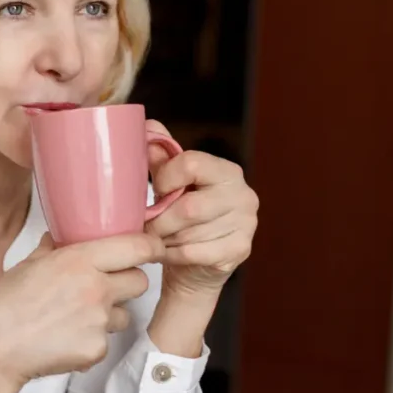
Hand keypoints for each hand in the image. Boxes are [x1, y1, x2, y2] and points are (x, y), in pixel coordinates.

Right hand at [0, 232, 164, 392]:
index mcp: (77, 260)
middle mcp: (95, 288)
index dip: (150, 246)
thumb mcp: (25, 265)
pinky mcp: (95, 350)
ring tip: (73, 317)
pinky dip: (90, 340)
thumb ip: (53, 250)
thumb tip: (61, 236)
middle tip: (104, 285)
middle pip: (139, 281)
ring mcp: (98, 322)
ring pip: (124, 314)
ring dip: (108, 314)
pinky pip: (106, 341)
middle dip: (127, 281)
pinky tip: (64, 337)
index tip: (151, 247)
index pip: (137, 247)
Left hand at [145, 120, 258, 297]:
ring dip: (164, 239)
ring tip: (155, 239)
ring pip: (190, 233)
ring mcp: (246, 225)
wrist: (196, 264)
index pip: (191, 163)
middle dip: (160, 220)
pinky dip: (172, 255)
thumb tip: (147, 127)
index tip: (156, 191)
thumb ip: (162, 156)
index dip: (165, 178)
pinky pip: (194, 253)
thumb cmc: (181, 217)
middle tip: (146, 226)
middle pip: (189, 207)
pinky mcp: (240, 251)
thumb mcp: (171, 183)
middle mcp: (243, 195)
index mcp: (227, 171)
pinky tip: (166, 253)